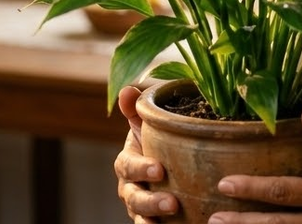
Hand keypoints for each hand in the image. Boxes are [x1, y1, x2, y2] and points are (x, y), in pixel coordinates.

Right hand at [114, 85, 179, 222]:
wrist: (168, 163)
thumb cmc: (157, 140)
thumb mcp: (148, 124)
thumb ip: (137, 109)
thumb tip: (127, 91)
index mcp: (127, 163)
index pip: (128, 167)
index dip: (141, 169)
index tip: (159, 170)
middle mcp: (130, 187)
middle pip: (133, 198)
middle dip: (150, 202)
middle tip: (172, 203)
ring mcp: (140, 207)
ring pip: (141, 217)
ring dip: (153, 219)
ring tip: (174, 217)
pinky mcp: (153, 219)